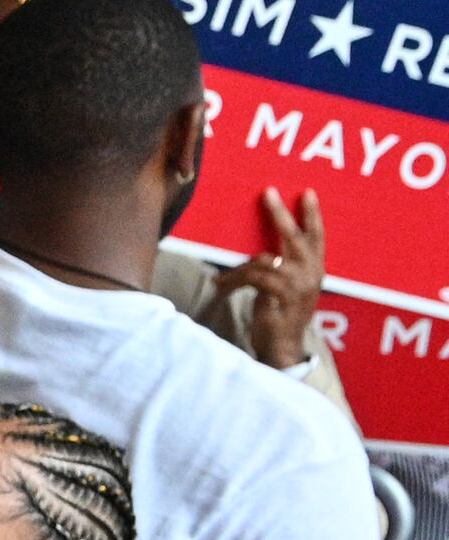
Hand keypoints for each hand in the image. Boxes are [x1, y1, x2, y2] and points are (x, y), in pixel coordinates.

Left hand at [224, 186, 325, 369]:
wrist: (283, 347)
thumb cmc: (280, 315)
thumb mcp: (286, 288)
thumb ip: (282, 268)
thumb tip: (260, 251)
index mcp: (316, 269)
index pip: (317, 236)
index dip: (312, 214)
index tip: (307, 192)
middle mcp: (312, 274)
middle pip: (294, 237)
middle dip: (280, 213)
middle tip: (267, 192)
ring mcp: (299, 285)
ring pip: (264, 260)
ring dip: (239, 268)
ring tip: (222, 278)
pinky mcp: (282, 297)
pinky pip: (253, 277)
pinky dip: (233, 280)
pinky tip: (221, 285)